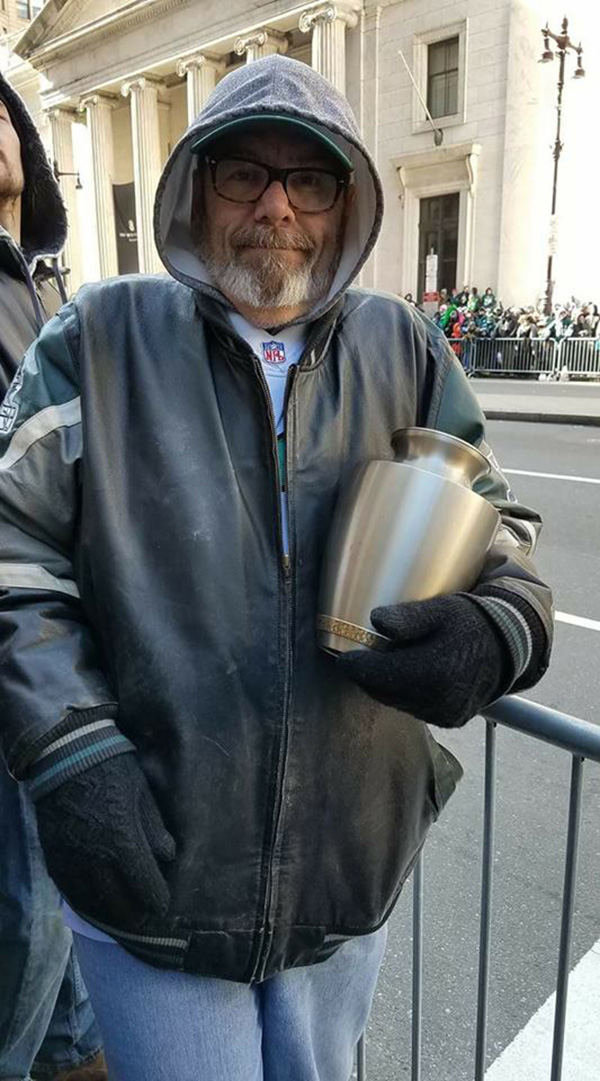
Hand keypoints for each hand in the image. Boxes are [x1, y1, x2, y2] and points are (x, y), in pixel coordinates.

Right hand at [36, 753, 175, 928]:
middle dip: (136, 914)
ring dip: (111, 914)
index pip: (145, 886)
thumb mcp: (143, 795)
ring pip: (93, 903)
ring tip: (124, 916)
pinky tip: (96, 904)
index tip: (164, 906)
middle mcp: (96, 859)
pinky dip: (86, 903)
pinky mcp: (54, 859)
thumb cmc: (113, 771)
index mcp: (123, 842)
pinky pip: (71, 892)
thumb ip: (155, 830)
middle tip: (146, 917)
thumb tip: (168, 857)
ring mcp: (72, 861)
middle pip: (119, 904)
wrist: (66, 757)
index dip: (158, 901)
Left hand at [338, 594, 510, 726]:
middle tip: (356, 660)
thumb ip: (407, 617)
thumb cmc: (470, 622)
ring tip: (378, 667)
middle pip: (384, 692)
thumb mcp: (440, 609)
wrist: (508, 646)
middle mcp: (439, 699)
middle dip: (367, 677)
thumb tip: (375, 620)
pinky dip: (404, 696)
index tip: (343, 657)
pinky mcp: (450, 720)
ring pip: (398, 703)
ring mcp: (445, 714)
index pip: (379, 675)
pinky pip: (415, 709)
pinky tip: (403, 678)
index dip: (356, 667)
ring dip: (385, 687)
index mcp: (433, 671)